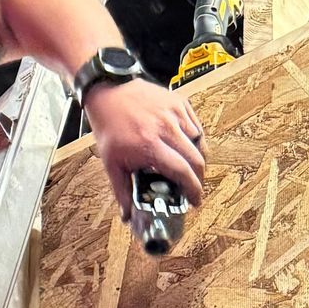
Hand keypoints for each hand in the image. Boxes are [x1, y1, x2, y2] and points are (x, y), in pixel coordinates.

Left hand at [84, 77, 206, 221]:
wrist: (109, 91)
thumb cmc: (110, 124)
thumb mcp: (111, 163)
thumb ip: (122, 192)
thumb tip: (128, 215)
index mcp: (149, 145)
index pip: (181, 171)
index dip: (192, 189)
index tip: (194, 200)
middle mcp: (165, 127)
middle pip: (196, 159)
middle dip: (199, 179)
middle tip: (193, 188)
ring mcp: (174, 112)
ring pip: (199, 142)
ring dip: (198, 159)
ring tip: (190, 169)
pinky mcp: (179, 102)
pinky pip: (196, 126)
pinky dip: (196, 140)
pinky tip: (187, 148)